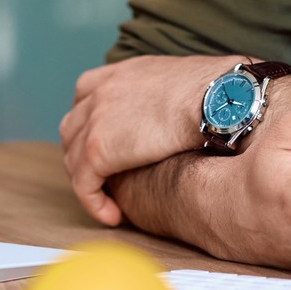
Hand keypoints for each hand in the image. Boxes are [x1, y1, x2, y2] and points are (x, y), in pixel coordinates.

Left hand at [60, 54, 241, 225]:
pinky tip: (113, 216)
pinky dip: (95, 203)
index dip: (91, 122)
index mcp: (119, 74)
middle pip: (73, 128)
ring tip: (110, 201)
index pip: (86, 94)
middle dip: (82, 154)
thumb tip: (178, 110)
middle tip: (104, 178)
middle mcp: (100, 92)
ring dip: (88, 182)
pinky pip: (84, 185)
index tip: (103, 141)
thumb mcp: (179, 81)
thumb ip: (163, 95)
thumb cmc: (215, 93)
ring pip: (74, 159)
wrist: (217, 99)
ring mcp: (95, 119)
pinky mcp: (97, 149)